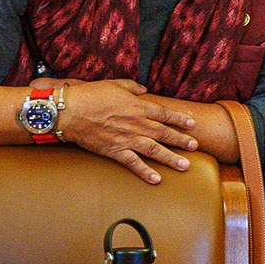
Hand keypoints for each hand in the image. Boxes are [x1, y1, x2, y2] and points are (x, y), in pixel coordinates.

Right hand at [56, 78, 202, 183]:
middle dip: (182, 140)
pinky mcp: (115, 150)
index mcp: (139, 107)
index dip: (180, 119)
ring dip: (171, 158)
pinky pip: (133, 163)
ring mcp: (127, 139)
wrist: (69, 111)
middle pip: (165, 133)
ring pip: (155, 150)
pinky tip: (157, 179)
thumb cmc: (90, 95)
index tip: (193, 124)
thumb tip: (144, 90)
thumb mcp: (115, 84)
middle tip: (196, 146)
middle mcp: (137, 124)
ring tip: (185, 165)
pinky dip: (145, 172)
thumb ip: (133, 87)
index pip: (165, 114)